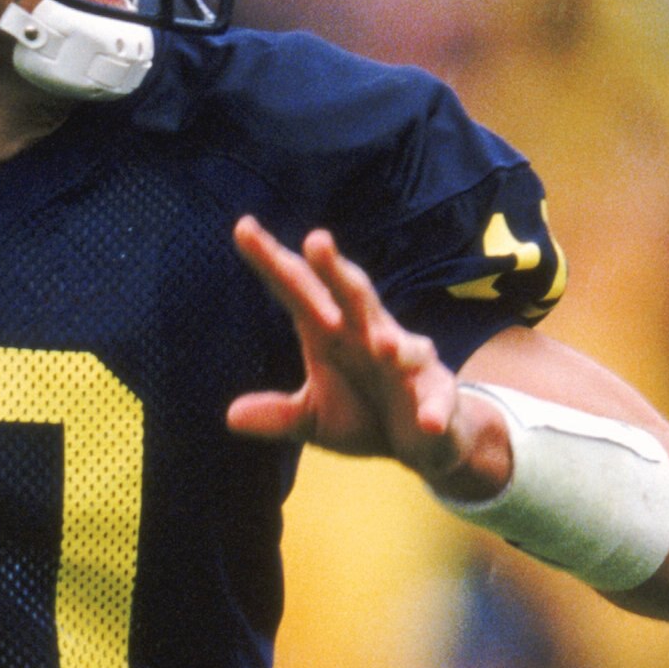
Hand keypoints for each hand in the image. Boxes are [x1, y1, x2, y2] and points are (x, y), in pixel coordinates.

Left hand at [226, 217, 513, 498]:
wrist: (426, 439)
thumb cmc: (366, 415)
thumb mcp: (315, 419)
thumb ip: (279, 414)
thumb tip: (230, 416)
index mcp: (332, 334)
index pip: (299, 291)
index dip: (272, 261)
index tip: (243, 227)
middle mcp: (370, 336)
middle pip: (352, 297)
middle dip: (336, 272)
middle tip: (316, 241)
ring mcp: (408, 365)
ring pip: (402, 344)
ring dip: (392, 343)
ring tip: (381, 346)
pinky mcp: (438, 396)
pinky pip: (438, 400)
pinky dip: (434, 409)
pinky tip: (428, 422)